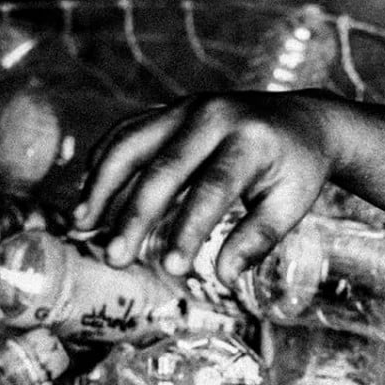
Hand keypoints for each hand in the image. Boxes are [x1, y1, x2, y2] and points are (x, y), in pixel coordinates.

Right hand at [75, 90, 336, 285]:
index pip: (213, 188)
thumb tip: (224, 277)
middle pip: (163, 168)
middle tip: (114, 257)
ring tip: (82, 226)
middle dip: (134, 216)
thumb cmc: (297, 169)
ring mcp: (185, 108)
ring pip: (132, 144)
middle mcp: (213, 116)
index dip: (189, 228)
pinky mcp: (168, 110)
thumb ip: (259, 238)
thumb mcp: (291, 204)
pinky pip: (127, 133)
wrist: (302, 120)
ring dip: (102, 185)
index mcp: (251, 140)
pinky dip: (104, 163)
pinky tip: (89, 196)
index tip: (171, 267)